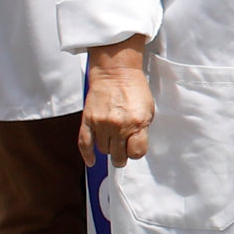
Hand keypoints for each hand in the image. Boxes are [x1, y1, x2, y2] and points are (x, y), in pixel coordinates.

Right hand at [79, 37, 153, 165]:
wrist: (116, 73)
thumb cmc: (134, 89)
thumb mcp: (148, 110)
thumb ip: (142, 130)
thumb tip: (135, 147)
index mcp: (137, 123)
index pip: (137, 153)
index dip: (136, 152)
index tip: (134, 149)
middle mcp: (119, 126)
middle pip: (119, 156)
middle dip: (121, 156)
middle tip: (122, 152)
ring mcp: (102, 124)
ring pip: (103, 150)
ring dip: (108, 148)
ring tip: (111, 140)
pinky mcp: (88, 120)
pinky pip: (84, 143)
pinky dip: (87, 155)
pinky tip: (92, 161)